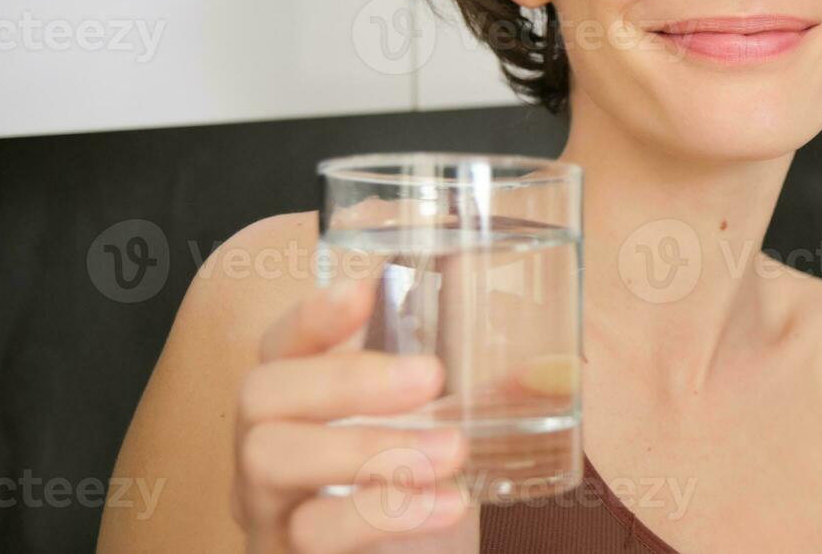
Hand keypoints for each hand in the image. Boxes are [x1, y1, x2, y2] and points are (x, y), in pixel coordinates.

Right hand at [231, 279, 471, 552]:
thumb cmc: (414, 491)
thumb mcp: (445, 433)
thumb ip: (491, 396)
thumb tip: (559, 370)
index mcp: (300, 399)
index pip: (281, 342)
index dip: (314, 314)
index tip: (367, 292)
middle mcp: (267, 444)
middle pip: (262, 392)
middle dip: (347, 377)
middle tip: (430, 377)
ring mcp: (267, 506)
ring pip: (272, 459)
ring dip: (370, 447)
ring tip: (453, 450)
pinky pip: (312, 531)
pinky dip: (383, 512)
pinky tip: (446, 506)